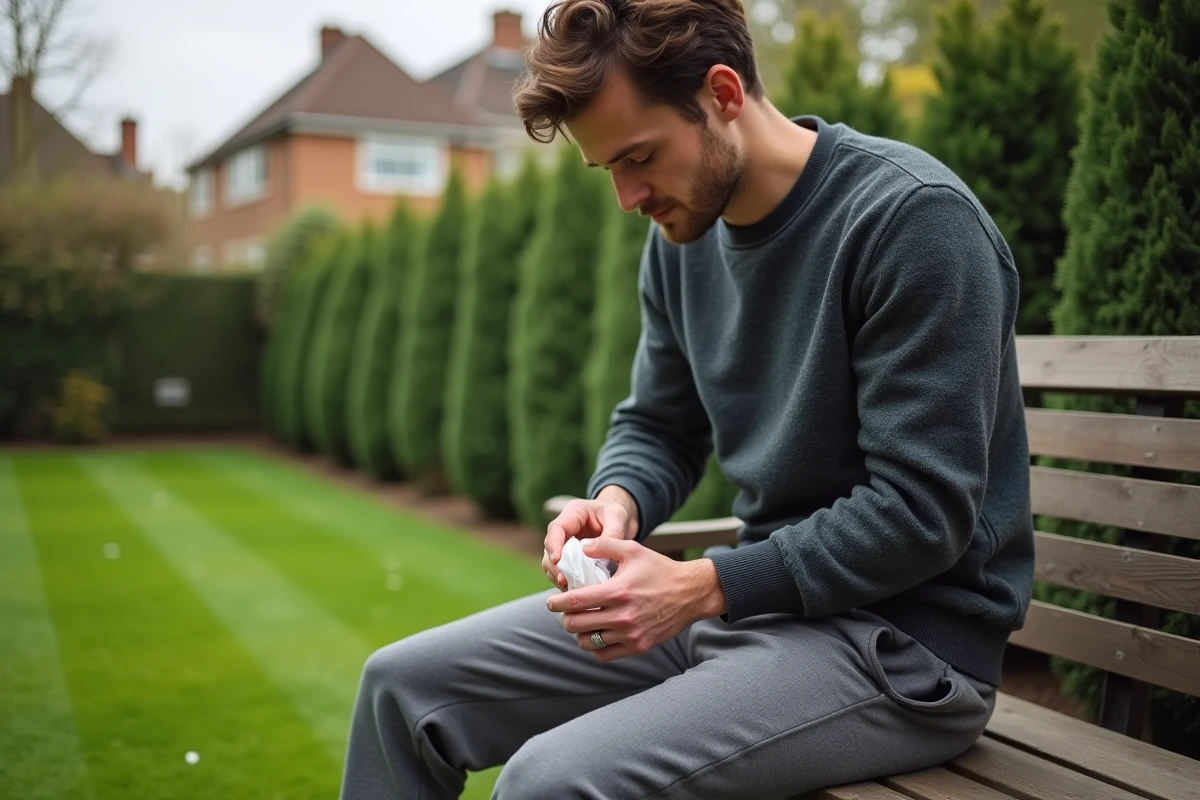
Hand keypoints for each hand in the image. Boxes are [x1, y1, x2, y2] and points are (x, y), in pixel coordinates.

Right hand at [542, 487, 638, 589]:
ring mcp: (564, 545)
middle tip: (563, 581)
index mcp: (573, 513)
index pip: (556, 529)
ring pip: (552, 563)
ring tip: (569, 589)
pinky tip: (575, 592)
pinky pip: (562, 572)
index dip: (553, 545)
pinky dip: (567, 582)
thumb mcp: (617, 516)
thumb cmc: (615, 513)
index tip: (557, 560)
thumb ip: (612, 533)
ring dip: (558, 577)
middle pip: (549, 549)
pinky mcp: (569, 559)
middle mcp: (564, 530)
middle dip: (554, 566)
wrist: (617, 520)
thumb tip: (603, 554)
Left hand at [546, 537, 727, 661]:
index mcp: (618, 591)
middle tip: (566, 612)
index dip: (558, 603)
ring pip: (588, 642)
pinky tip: (596, 635)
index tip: (552, 602)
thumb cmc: (660, 569)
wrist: (690, 593)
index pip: (576, 602)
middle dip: (566, 618)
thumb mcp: (633, 550)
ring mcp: (631, 634)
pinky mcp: (638, 646)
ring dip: (579, 633)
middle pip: (577, 625)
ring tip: (581, 624)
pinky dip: (595, 647)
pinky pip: (605, 655)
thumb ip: (605, 545)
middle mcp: (623, 616)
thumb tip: (581, 547)